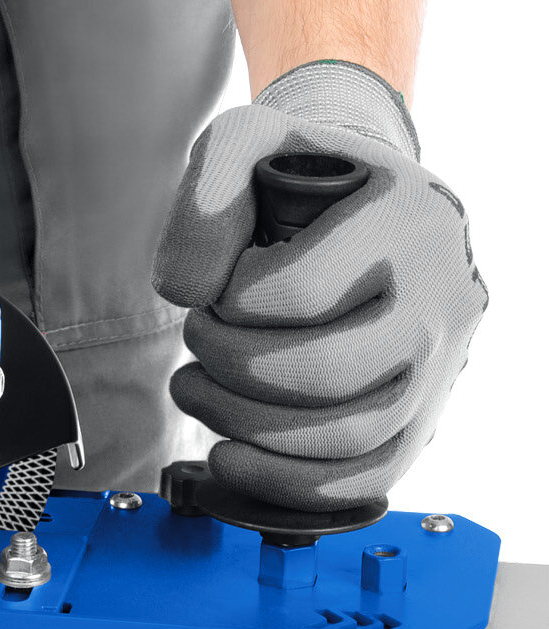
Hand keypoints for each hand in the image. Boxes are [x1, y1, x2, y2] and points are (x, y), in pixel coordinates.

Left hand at [152, 61, 486, 510]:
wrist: (369, 206)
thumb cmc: (302, 181)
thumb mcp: (245, 145)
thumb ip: (205, 197)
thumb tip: (185, 289)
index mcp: (406, 219)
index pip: (295, 294)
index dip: (225, 305)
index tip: (210, 292)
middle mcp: (442, 295)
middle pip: (322, 374)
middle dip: (227, 369)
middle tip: (195, 343)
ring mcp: (442, 365)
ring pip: (345, 437)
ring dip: (243, 427)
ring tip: (197, 390)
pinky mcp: (425, 417)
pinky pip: (367, 479)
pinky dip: (287, 483)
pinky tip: (232, 454)